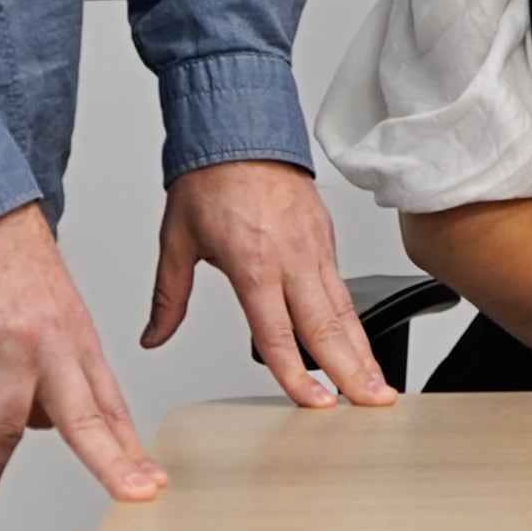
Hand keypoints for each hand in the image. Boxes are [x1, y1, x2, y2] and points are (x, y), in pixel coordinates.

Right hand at [0, 204, 163, 509]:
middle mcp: (54, 344)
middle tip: (130, 494)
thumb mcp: (56, 317)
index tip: (151, 485)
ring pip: (11, 419)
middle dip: (110, 462)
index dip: (129, 450)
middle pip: (84, 416)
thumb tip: (41, 427)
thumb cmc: (20, 267)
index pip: (111, 408)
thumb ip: (55, 374)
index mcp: (80, 342)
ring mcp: (11, 340)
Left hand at [142, 159, 394, 408]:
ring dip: (362, 350)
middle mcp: (291, 257)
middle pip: (326, 327)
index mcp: (253, 263)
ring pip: (344, 309)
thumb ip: (168, 297)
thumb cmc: (208, 178)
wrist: (239, 127)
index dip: (297, 374)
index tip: (315, 403)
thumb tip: (153, 336)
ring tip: (378, 384)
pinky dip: (355, 319)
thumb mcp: (177, 241)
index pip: (278, 333)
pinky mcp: (326, 236)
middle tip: (372, 403)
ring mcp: (314, 246)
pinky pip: (343, 286)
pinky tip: (360, 342)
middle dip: (351, 371)